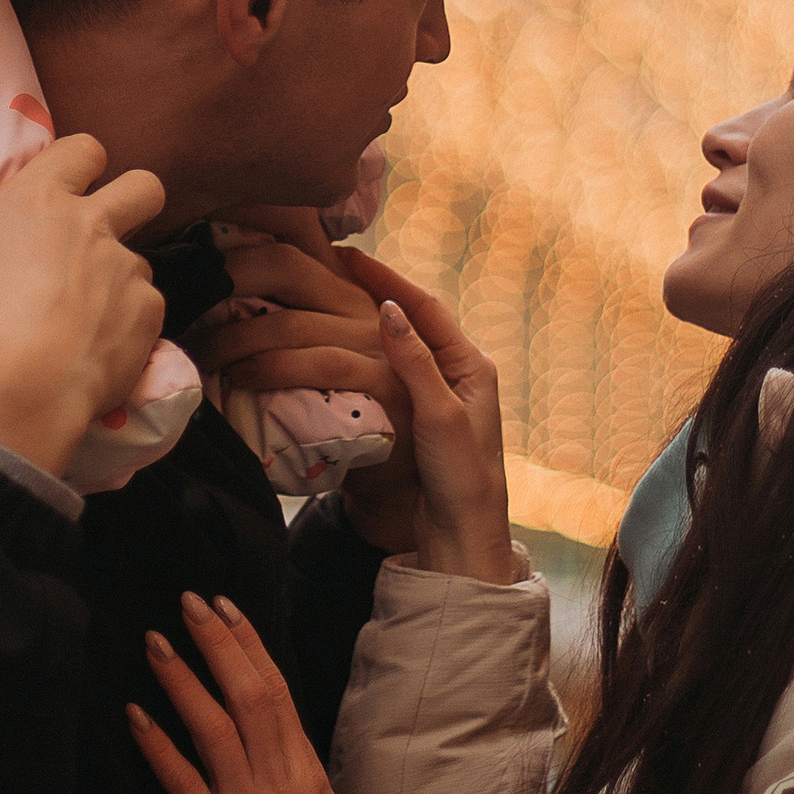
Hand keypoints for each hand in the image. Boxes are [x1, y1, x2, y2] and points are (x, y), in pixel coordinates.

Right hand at [0, 137, 166, 479]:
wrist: (22, 386)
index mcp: (41, 199)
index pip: (84, 148)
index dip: (81, 161)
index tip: (68, 183)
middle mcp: (95, 224)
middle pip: (143, 186)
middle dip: (133, 199)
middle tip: (101, 232)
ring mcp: (128, 271)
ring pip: (142, 258)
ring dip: (118, 276)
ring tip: (84, 312)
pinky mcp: (148, 318)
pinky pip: (149, 311)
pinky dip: (128, 325)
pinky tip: (97, 349)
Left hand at [128, 592, 356, 793]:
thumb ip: (297, 768)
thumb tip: (276, 730)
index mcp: (303, 766)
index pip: (275, 690)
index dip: (249, 645)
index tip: (225, 607)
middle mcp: (276, 776)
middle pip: (248, 695)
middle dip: (217, 644)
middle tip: (189, 601)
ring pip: (214, 728)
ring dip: (183, 681)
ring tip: (155, 643)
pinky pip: (184, 784)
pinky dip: (159, 747)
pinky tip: (136, 716)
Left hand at [199, 215, 398, 406]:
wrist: (404, 461)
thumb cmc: (347, 401)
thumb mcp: (320, 346)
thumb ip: (283, 314)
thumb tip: (209, 292)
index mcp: (344, 285)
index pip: (300, 226)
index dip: (253, 209)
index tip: (203, 212)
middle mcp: (362, 304)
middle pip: (287, 265)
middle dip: (227, 276)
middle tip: (185, 299)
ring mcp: (377, 342)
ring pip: (291, 323)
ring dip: (234, 339)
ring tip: (201, 355)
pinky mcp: (383, 381)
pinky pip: (318, 365)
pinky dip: (271, 370)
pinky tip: (240, 380)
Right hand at [331, 254, 511, 581]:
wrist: (462, 538)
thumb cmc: (462, 479)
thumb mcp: (442, 416)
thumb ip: (415, 362)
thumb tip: (387, 310)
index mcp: (470, 364)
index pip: (423, 306)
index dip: (385, 278)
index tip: (346, 255)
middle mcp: (455, 373)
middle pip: (408, 319)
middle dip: (370, 292)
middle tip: (327, 269)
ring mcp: (435, 395)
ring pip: (394, 345)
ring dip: (362, 321)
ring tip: (323, 301)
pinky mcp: (417, 418)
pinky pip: (385, 374)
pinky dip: (360, 355)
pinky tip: (333, 350)